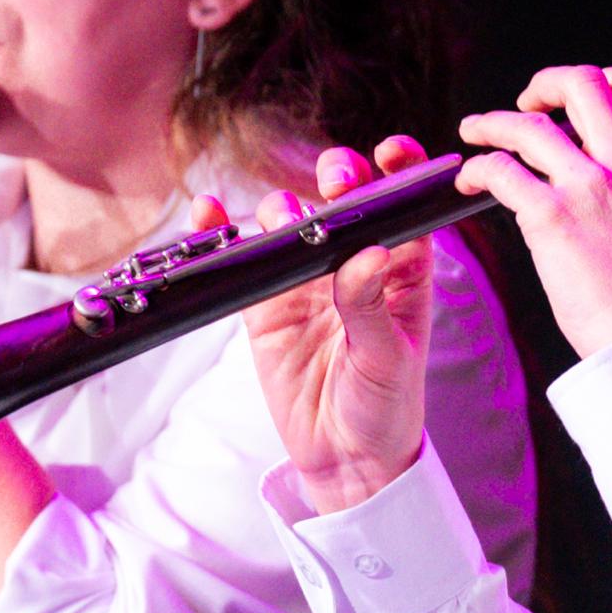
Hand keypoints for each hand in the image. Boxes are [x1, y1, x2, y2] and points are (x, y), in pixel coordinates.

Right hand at [251, 139, 444, 514]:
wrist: (344, 459)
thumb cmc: (386, 408)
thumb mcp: (388, 361)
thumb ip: (372, 308)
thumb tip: (367, 256)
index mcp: (402, 273)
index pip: (403, 208)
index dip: (399, 173)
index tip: (390, 153)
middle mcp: (354, 265)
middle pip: (344, 201)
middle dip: (338, 177)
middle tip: (335, 180)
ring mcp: (306, 281)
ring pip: (290, 222)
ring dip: (282, 207)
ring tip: (281, 219)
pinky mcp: (264, 304)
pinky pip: (241, 259)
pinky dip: (221, 232)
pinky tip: (208, 213)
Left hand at [458, 65, 611, 359]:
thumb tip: (605, 166)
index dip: (606, 78)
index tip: (578, 100)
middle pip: (583, 83)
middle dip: (545, 83)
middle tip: (527, 104)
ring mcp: (589, 187)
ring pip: (529, 124)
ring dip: (492, 122)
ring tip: (475, 131)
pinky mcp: (552, 217)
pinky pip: (501, 170)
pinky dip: (477, 169)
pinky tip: (470, 181)